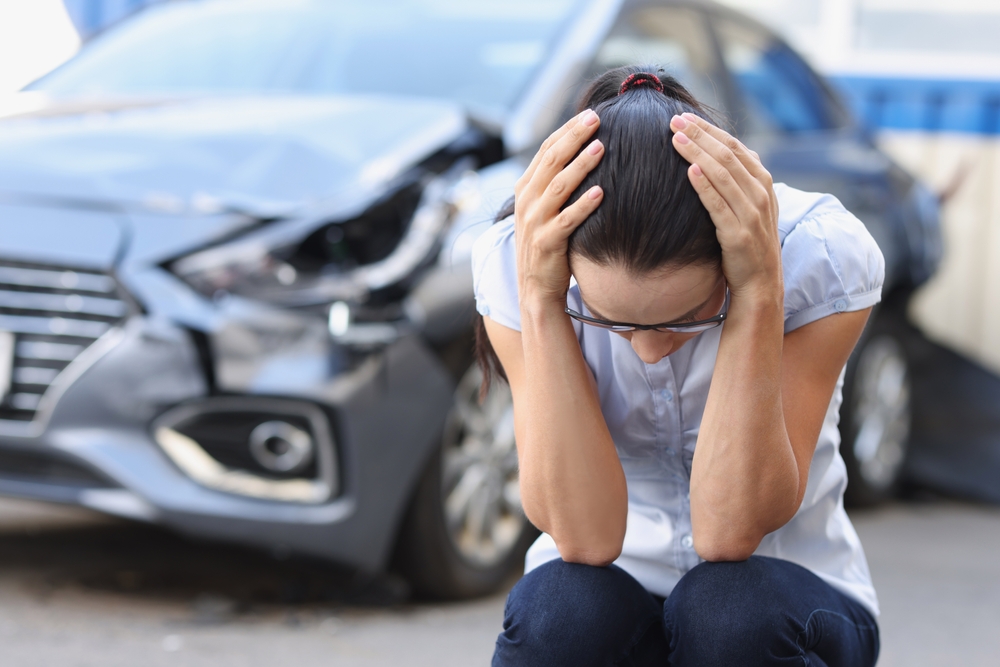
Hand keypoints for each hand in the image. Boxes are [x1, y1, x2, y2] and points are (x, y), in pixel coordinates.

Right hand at [514, 109, 604, 307]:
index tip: (590, 113)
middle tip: (596, 119)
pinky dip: (583, 205)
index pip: (545, 150)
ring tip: (601, 147)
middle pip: (551, 161)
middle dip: (574, 137)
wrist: (535, 288)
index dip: (567, 131)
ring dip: (580, 165)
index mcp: (526, 189)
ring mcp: (535, 222)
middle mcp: (527, 202)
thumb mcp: (544, 210)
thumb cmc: (548, 245)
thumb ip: (555, 184)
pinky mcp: (547, 243)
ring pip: (558, 186)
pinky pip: (567, 220)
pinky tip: (601, 192)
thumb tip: (583, 152)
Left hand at [669, 113, 781, 300]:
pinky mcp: (738, 234)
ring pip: (722, 174)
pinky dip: (704, 185)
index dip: (708, 130)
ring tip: (675, 138)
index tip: (684, 117)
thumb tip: (725, 151)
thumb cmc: (748, 242)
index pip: (734, 146)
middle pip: (727, 154)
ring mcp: (751, 213)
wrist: (760, 282)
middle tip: (674, 120)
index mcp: (762, 182)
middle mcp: (760, 193)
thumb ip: (741, 179)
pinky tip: (689, 170)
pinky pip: (718, 204)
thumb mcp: (751, 205)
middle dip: (699, 134)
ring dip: (697, 153)